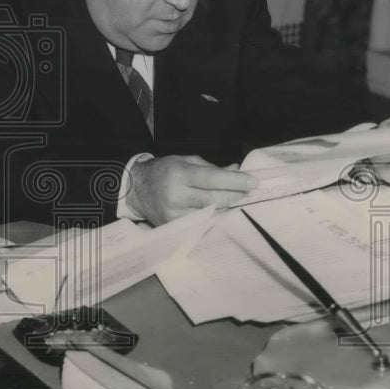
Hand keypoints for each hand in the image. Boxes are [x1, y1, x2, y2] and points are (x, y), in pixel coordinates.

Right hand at [126, 155, 257, 225]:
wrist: (136, 190)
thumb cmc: (163, 171)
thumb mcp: (185, 161)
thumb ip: (211, 168)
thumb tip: (236, 171)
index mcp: (179, 174)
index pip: (212, 179)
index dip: (234, 181)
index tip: (253, 182)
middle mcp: (177, 196)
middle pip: (215, 199)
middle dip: (236, 195)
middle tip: (250, 190)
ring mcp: (175, 215)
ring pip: (212, 213)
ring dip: (227, 206)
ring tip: (236, 198)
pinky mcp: (175, 227)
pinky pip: (203, 223)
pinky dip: (214, 216)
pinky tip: (221, 210)